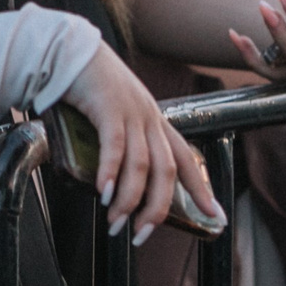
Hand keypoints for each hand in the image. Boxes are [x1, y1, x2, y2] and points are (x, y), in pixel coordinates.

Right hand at [59, 45, 219, 243]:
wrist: (70, 49)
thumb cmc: (87, 85)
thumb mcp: (115, 113)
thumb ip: (121, 141)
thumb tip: (112, 181)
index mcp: (154, 119)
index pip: (185, 158)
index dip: (201, 188)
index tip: (215, 216)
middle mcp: (149, 117)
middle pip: (167, 170)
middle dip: (157, 208)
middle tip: (142, 235)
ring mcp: (131, 112)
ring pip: (142, 165)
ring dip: (130, 200)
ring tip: (115, 222)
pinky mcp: (109, 107)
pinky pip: (115, 147)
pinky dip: (111, 173)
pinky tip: (104, 193)